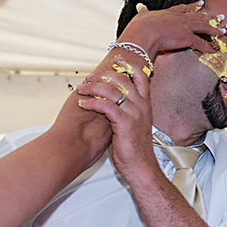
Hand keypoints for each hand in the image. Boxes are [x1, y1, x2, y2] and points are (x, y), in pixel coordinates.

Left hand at [75, 56, 156, 183]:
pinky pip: (106, 106)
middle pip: (122, 79)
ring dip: (93, 87)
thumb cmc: (134, 148)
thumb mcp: (134, 124)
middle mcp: (141, 106)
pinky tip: (83, 105)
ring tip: (81, 89)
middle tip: (89, 77)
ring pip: (112, 90)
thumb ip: (126, 110)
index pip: (141, 77)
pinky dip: (92, 103)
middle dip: (103, 75)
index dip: (129, 65)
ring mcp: (134, 114)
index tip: (117, 59)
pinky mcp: (124, 124)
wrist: (140, 167)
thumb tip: (112, 101)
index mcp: (145, 104)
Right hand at [119, 0, 220, 56]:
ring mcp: (184, 27)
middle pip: (198, 16)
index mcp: (168, 13)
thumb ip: (143, 13)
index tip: (201, 3)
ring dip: (214, 29)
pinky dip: (208, 47)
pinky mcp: (187, 38)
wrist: (143, 33)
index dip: (193, 6)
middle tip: (219, 16)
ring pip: (203, 27)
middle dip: (209, 16)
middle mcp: (179, 18)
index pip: (183, 8)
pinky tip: (214, 49)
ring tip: (222, 31)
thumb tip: (140, 7)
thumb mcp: (141, 17)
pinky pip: (201, 43)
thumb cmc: (138, 28)